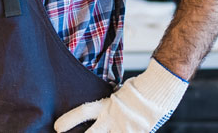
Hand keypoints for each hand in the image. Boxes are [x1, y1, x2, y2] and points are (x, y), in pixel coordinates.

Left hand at [54, 59, 187, 132]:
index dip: (69, 120)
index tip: (57, 128)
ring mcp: (127, 129)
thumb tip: (96, 111)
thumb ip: (107, 105)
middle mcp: (114, 118)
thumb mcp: (117, 94)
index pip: (83, 112)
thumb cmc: (139, 89)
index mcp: (107, 105)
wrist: (160, 88)